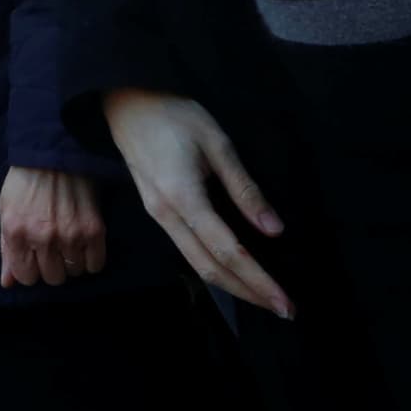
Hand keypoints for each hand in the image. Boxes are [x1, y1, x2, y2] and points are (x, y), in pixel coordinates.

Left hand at [0, 165, 106, 285]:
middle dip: (52, 266)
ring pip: (74, 272)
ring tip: (68, 241)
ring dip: (72, 261)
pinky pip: (96, 264)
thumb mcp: (6, 210)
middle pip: (53, 278)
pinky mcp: (94, 230)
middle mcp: (43, 237)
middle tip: (53, 248)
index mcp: (16, 232)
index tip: (35, 258)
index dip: (31, 269)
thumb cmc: (25, 181)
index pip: (26, 277)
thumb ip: (7, 250)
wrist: (55, 151)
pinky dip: (91, 259)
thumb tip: (7, 283)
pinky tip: (84, 244)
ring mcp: (70, 235)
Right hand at [101, 88, 290, 317]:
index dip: (258, 279)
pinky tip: (234, 270)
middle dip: (248, 292)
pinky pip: (187, 251)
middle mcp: (166, 216)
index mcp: (183, 197)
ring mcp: (157, 216)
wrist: (126, 101)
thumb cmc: (174, 114)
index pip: (227, 250)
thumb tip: (274, 229)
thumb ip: (244, 188)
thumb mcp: (217, 142)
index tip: (285, 301)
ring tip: (263, 296)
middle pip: (209, 268)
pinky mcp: (156, 212)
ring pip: (195, 264)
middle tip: (284, 309)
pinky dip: (214, 269)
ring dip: (232, 285)